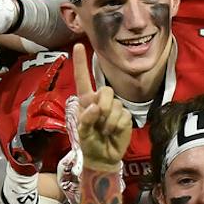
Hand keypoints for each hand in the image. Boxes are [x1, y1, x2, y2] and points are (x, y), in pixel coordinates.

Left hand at [70, 44, 129, 170]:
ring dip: (109, 122)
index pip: (83, 78)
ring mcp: (114, 107)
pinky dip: (117, 127)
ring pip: (115, 104)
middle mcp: (100, 100)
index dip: (80, 62)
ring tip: (105, 131)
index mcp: (86, 100)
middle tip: (99, 123)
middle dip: (103, 106)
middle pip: (106, 91)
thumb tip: (95, 107)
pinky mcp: (125, 116)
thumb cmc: (88, 142)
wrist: (102, 157)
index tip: (79, 46)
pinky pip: (123, 116)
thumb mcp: (81, 133)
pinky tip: (113, 132)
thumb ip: (85, 119)